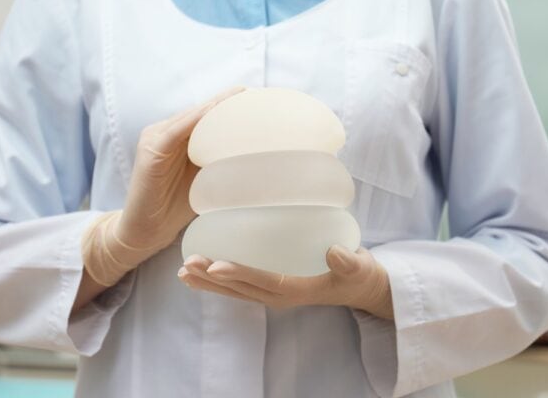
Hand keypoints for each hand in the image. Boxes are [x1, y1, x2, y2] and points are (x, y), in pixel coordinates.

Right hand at [118, 86, 245, 251]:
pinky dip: (193, 121)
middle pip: (199, 112)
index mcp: (178, 137)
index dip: (229, 105)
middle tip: (253, 92)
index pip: (206, 116)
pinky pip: (174, 132)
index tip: (256, 97)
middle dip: (225, 102)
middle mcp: (165, 132)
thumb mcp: (206, 179)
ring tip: (239, 96)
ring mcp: (155, 139)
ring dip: (214, 106)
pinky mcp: (150, 152)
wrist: (148, 231)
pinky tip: (212, 111)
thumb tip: (257, 156)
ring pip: (189, 117)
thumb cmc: (178, 207)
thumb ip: (220, 162)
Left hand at [177, 245, 393, 318]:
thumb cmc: (359, 275)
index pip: (262, 281)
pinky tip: (203, 271)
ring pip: (236, 289)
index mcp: (296, 289)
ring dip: (209, 281)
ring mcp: (274, 292)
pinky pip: (242, 285)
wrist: (363, 287)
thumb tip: (336, 253)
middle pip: (241, 288)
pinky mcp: (273, 286)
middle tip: (187, 265)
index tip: (215, 266)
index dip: (238, 273)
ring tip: (184, 272)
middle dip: (212, 278)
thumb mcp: (359, 268)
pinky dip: (221, 279)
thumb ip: (350, 262)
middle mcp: (280, 294)